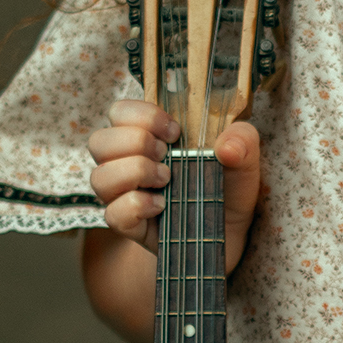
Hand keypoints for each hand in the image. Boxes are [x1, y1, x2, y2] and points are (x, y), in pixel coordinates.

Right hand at [87, 100, 260, 270]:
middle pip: (99, 141)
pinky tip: (162, 206)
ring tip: (167, 180)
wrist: (229, 231)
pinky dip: (138, 206)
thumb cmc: (227, 186)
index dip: (143, 116)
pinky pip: (113, 213)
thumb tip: (228, 146)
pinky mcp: (127, 224)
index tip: (175, 131)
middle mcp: (126, 161)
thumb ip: (243, 140)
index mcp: (147, 135)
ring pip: (99, 177)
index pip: (119, 111)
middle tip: (167, 156)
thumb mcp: (243, 158)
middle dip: (136, 143)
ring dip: (135, 173)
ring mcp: (122, 194)